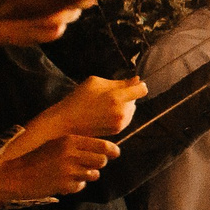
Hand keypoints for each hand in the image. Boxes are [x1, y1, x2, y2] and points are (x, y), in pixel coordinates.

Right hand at [0, 133, 118, 205]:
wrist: (11, 174)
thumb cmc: (34, 159)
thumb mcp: (55, 144)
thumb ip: (76, 146)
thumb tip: (103, 150)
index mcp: (69, 140)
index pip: (103, 145)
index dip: (112, 150)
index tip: (115, 153)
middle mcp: (71, 153)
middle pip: (102, 161)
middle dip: (97, 164)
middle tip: (87, 166)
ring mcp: (68, 170)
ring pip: (93, 174)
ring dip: (86, 176)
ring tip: (71, 174)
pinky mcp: (64, 184)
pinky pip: (80, 186)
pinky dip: (74, 186)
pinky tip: (60, 182)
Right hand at [27, 75, 146, 143]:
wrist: (67, 120)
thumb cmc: (78, 98)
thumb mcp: (95, 83)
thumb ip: (119, 82)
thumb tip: (137, 80)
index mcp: (117, 97)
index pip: (142, 90)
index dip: (138, 85)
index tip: (133, 84)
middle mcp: (122, 111)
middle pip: (135, 99)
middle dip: (127, 95)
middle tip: (110, 95)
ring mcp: (121, 122)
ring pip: (132, 109)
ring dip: (124, 105)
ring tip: (106, 105)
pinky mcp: (118, 130)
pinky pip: (127, 118)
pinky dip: (120, 114)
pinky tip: (106, 112)